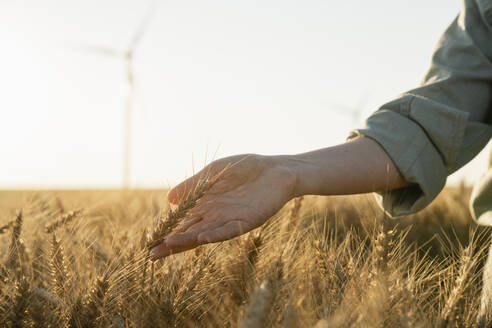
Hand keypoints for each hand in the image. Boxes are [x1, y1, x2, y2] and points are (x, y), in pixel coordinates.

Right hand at [150, 154, 296, 259]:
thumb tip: (169, 200)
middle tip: (152, 254)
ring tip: (169, 245)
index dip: (167, 233)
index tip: (150, 243)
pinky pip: (229, 229)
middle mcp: (216, 218)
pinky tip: (202, 237)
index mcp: (206, 207)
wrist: (276, 170)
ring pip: (206, 234)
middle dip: (172, 244)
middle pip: (190, 234)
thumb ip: (192, 186)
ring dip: (189, 241)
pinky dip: (216, 234)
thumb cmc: (245, 170)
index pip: (183, 224)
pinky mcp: (247, 221)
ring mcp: (231, 221)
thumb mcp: (213, 174)